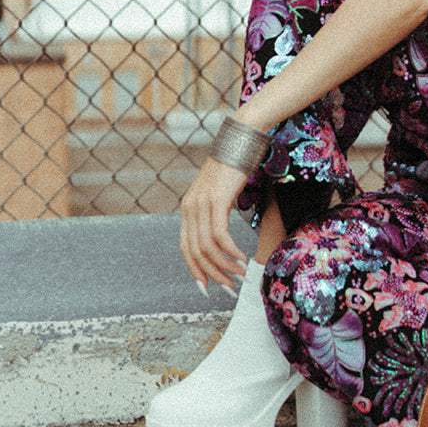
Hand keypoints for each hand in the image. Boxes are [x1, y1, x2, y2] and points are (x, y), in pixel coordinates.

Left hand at [179, 158, 249, 290]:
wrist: (240, 139)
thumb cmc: (234, 166)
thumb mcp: (219, 192)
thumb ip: (215, 212)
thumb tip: (222, 235)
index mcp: (188, 208)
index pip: (185, 247)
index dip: (195, 269)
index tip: (206, 286)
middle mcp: (191, 208)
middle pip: (196, 252)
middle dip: (213, 274)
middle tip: (228, 287)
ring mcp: (202, 204)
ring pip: (208, 247)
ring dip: (225, 266)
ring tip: (240, 275)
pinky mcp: (217, 201)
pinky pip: (220, 236)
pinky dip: (231, 251)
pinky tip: (242, 258)